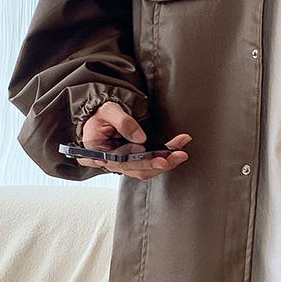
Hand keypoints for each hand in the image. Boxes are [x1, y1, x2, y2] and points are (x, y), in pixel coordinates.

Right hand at [76, 101, 190, 180]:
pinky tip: (175, 151)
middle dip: (162, 162)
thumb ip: (123, 122)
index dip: (143, 163)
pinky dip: (164, 159)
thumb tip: (140, 138)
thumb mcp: (109, 111)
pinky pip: (149, 164)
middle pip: (139, 169)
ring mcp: (124, 164)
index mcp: (102, 153)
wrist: (99, 117)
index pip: (124, 162)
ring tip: (181, 152)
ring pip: (146, 170)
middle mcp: (113, 162)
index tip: (160, 159)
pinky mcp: (133, 161)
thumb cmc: (101, 115)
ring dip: (166, 162)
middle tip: (178, 155)